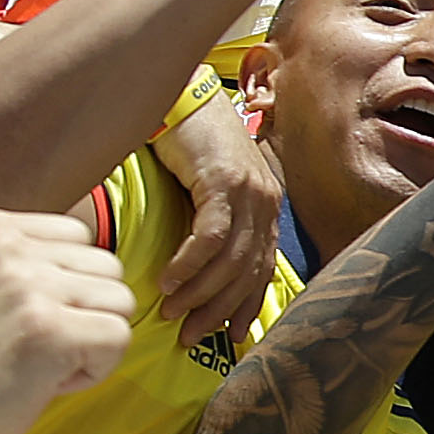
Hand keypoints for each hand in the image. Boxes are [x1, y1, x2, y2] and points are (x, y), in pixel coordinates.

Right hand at [0, 209, 134, 433]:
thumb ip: (21, 265)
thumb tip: (97, 271)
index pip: (77, 237)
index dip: (63, 289)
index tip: (16, 323)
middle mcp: (6, 244)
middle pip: (106, 267)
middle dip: (82, 315)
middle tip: (27, 351)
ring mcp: (29, 285)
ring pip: (119, 302)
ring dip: (89, 343)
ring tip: (33, 367)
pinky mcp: (52, 330)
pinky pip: (119, 338)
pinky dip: (94, 371)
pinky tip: (43, 384)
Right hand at [147, 94, 284, 345]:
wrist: (182, 97)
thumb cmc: (188, 145)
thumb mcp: (208, 190)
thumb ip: (212, 225)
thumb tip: (196, 269)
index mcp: (266, 208)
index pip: (262, 268)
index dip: (247, 305)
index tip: (229, 335)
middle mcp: (265, 202)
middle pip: (247, 272)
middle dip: (218, 310)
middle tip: (190, 336)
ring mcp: (249, 192)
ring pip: (230, 260)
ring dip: (198, 292)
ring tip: (172, 313)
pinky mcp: (225, 182)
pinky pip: (210, 237)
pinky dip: (188, 264)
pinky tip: (168, 281)